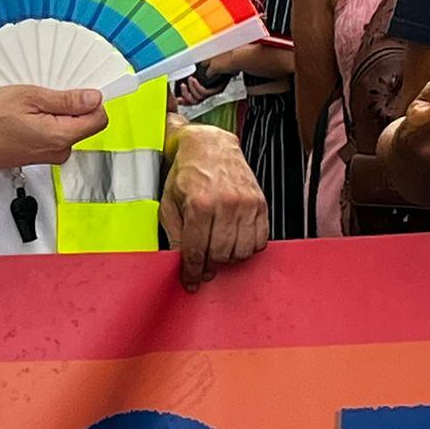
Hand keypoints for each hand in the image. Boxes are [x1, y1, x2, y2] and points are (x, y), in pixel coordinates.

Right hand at [0, 86, 108, 174]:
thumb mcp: (28, 97)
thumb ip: (65, 100)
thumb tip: (93, 98)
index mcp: (60, 136)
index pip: (99, 118)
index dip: (92, 100)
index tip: (82, 88)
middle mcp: (60, 150)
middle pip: (86, 122)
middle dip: (72, 104)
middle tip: (47, 93)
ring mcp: (52, 154)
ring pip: (71, 126)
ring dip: (59, 112)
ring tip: (34, 104)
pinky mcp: (45, 154)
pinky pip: (58, 133)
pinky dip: (50, 120)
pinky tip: (30, 114)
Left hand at [161, 126, 268, 289]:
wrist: (210, 146)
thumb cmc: (187, 173)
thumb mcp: (169, 202)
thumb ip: (174, 234)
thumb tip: (180, 262)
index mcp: (199, 204)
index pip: (197, 252)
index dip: (192, 272)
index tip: (191, 282)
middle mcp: (226, 204)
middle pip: (220, 256)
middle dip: (209, 265)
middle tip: (203, 264)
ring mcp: (246, 204)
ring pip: (241, 252)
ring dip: (228, 259)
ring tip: (217, 250)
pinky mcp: (260, 204)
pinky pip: (259, 241)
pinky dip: (248, 248)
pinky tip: (235, 241)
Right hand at [175, 58, 234, 108]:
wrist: (234, 61)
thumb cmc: (223, 62)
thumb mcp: (207, 67)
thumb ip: (199, 73)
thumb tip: (190, 74)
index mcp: (207, 89)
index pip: (194, 99)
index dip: (185, 100)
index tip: (178, 99)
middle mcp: (211, 93)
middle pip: (195, 101)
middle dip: (186, 95)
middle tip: (182, 86)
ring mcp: (214, 92)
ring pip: (198, 98)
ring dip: (191, 89)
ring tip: (189, 80)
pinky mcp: (217, 90)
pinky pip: (203, 93)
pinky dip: (196, 87)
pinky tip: (193, 81)